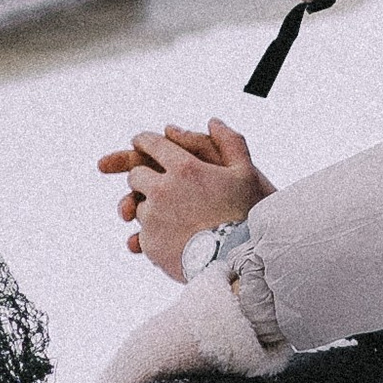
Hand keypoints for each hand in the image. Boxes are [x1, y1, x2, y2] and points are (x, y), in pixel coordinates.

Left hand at [97, 117, 273, 277]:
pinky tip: (174, 240)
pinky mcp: (149, 244)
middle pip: (136, 175)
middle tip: (157, 183)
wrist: (238, 261)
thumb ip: (230, 142)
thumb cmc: (246, 215)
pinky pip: (142, 235)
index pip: (151, 144)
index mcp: (183, 168)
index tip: (140, 142)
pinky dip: (154, 234)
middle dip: (143, 177)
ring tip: (173, 219)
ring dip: (150, 209)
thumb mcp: (246, 173)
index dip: (143, 141)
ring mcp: (152, 218)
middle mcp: (162, 190)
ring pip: (138, 208)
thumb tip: (213, 122)